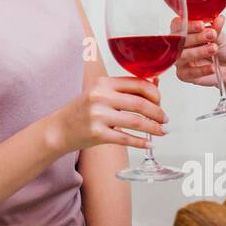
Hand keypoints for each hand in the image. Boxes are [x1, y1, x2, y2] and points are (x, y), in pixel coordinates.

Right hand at [52, 76, 166, 154]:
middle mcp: (100, 96)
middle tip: (164, 119)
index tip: (161, 102)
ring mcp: (98, 115)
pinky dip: (141, 142)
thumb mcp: (101, 92)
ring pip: (136, 121)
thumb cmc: (83, 110)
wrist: (60, 128)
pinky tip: (149, 143)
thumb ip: (127, 88)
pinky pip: (125, 138)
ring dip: (153, 128)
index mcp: (104, 82)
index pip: (138, 84)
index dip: (156, 94)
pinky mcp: (97, 133)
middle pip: (140, 103)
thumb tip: (156, 82)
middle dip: (158, 113)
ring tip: (161, 131)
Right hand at [174, 15, 225, 87]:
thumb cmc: (222, 48)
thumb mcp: (221, 36)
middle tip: (212, 35)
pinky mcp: (183, 74)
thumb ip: (217, 28)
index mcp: (184, 31)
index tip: (202, 25)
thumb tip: (220, 18)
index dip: (188, 25)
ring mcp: (179, 60)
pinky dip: (201, 70)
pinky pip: (188, 72)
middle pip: (178, 40)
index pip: (178, 25)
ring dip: (198, 52)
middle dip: (196, 37)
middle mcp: (179, 45)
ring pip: (182, 56)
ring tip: (214, 49)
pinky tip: (212, 67)